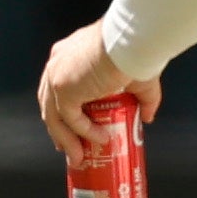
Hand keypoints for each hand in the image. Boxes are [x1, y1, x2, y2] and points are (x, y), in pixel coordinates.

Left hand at [34, 19, 157, 155]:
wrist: (131, 40)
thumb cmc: (134, 49)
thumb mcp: (138, 78)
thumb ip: (143, 99)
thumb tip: (147, 117)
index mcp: (68, 54)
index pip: (57, 87)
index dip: (61, 109)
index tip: (70, 128)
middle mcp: (57, 63)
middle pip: (49, 103)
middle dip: (58, 129)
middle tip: (68, 148)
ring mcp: (57, 76)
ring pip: (54, 116)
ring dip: (66, 139)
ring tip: (80, 157)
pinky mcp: (63, 89)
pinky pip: (70, 119)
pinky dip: (83, 133)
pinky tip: (101, 139)